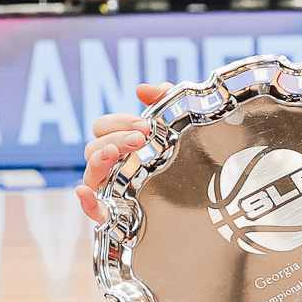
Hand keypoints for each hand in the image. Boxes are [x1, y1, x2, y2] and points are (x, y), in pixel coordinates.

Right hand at [73, 81, 177, 223]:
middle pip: (93, 148)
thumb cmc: (191, 151)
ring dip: (100, 160)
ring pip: (90, 174)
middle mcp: (114, 165)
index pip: (102, 127)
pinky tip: (84, 193)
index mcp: (122, 143)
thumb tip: (141, 90)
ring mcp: (114, 189)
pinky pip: (94, 211)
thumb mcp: (179, 119)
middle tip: (141, 138)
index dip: (119, 122)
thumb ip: (163, 98)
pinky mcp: (121, 212)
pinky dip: (86, 202)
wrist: (218, 186)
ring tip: (116, 152)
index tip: (146, 125)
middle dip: (115, 139)